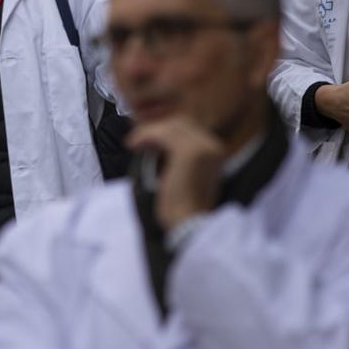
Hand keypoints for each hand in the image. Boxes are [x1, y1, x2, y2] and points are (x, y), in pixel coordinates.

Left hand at [125, 116, 225, 230]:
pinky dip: (145, 136)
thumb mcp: (186, 178)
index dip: (165, 129)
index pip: (189, 128)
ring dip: (148, 131)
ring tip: (133, 143)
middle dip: (156, 127)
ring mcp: (203, 147)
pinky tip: (133, 145)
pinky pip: (162, 134)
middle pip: (180, 123)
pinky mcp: (189, 152)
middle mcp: (213, 145)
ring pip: (170, 126)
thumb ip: (178, 159)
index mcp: (215, 151)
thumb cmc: (183, 209)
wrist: (189, 226)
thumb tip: (156, 144)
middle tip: (137, 138)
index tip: (146, 137)